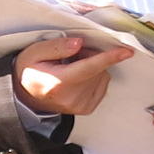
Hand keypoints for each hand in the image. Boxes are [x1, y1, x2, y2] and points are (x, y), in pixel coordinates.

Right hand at [14, 35, 131, 115]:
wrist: (26, 96)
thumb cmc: (30, 71)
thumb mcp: (34, 52)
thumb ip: (57, 47)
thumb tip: (80, 44)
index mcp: (58, 82)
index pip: (89, 67)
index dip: (109, 57)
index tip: (127, 51)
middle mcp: (72, 97)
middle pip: (97, 68)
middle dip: (90, 56)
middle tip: (72, 54)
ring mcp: (81, 106)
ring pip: (102, 76)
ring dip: (93, 67)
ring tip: (72, 67)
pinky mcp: (87, 109)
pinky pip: (102, 84)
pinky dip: (95, 77)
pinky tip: (78, 78)